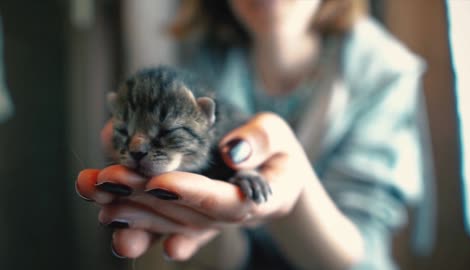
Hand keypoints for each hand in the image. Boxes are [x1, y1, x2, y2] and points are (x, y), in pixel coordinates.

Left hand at [76, 112, 315, 259]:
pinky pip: (166, 225)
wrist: (277, 175)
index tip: (159, 184)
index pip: (222, 201)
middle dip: (142, 198)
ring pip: (168, 222)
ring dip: (129, 210)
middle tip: (104, 180)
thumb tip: (232, 150)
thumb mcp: (278, 135)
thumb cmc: (278, 151)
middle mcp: (227, 216)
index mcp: (257, 198)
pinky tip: (109, 219)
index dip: (191, 194)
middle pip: (184, 214)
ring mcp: (208, 221)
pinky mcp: (192, 217)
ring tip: (92, 191)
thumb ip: (260, 141)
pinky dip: (139, 225)